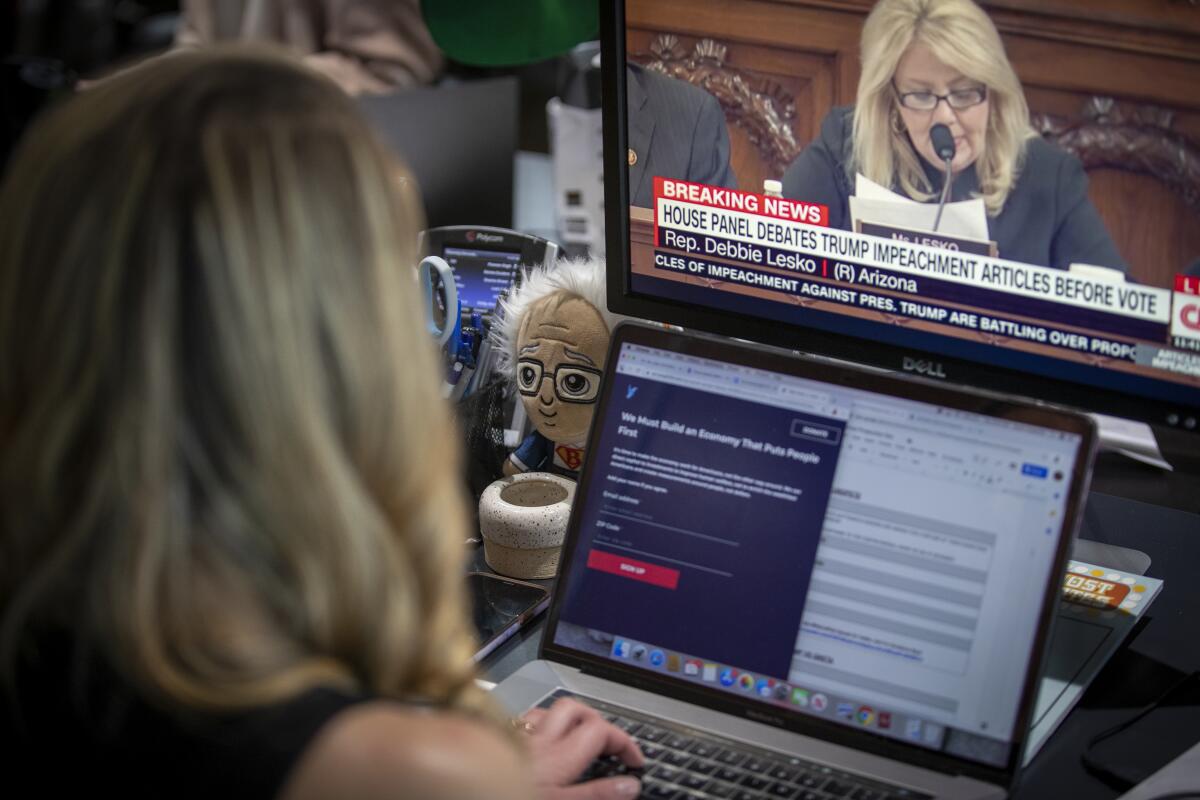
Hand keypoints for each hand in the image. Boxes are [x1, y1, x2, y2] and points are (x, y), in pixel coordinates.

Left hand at [520, 698, 644, 798]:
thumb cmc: (513, 799)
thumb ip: (596, 794)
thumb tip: (630, 785)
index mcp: (557, 758)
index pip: (600, 731)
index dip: (623, 742)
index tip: (634, 760)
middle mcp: (536, 743)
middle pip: (572, 709)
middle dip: (597, 720)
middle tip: (610, 742)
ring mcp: (514, 741)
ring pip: (545, 712)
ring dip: (566, 719)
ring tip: (578, 735)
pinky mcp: (496, 746)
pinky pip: (519, 724)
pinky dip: (537, 727)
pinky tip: (539, 742)